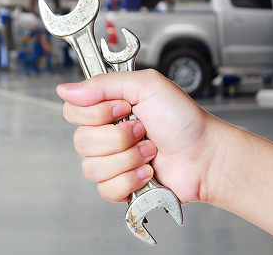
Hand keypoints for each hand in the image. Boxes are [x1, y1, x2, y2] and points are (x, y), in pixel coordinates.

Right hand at [57, 69, 220, 204]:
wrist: (207, 156)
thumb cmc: (184, 120)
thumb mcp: (146, 85)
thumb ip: (103, 83)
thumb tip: (65, 89)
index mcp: (106, 108)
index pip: (72, 111)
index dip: (96, 113)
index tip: (123, 107)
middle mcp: (105, 133)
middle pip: (81, 141)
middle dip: (118, 137)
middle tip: (143, 130)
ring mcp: (112, 161)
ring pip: (91, 167)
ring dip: (127, 159)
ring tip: (150, 152)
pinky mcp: (120, 185)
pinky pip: (105, 189)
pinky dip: (130, 180)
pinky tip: (148, 172)